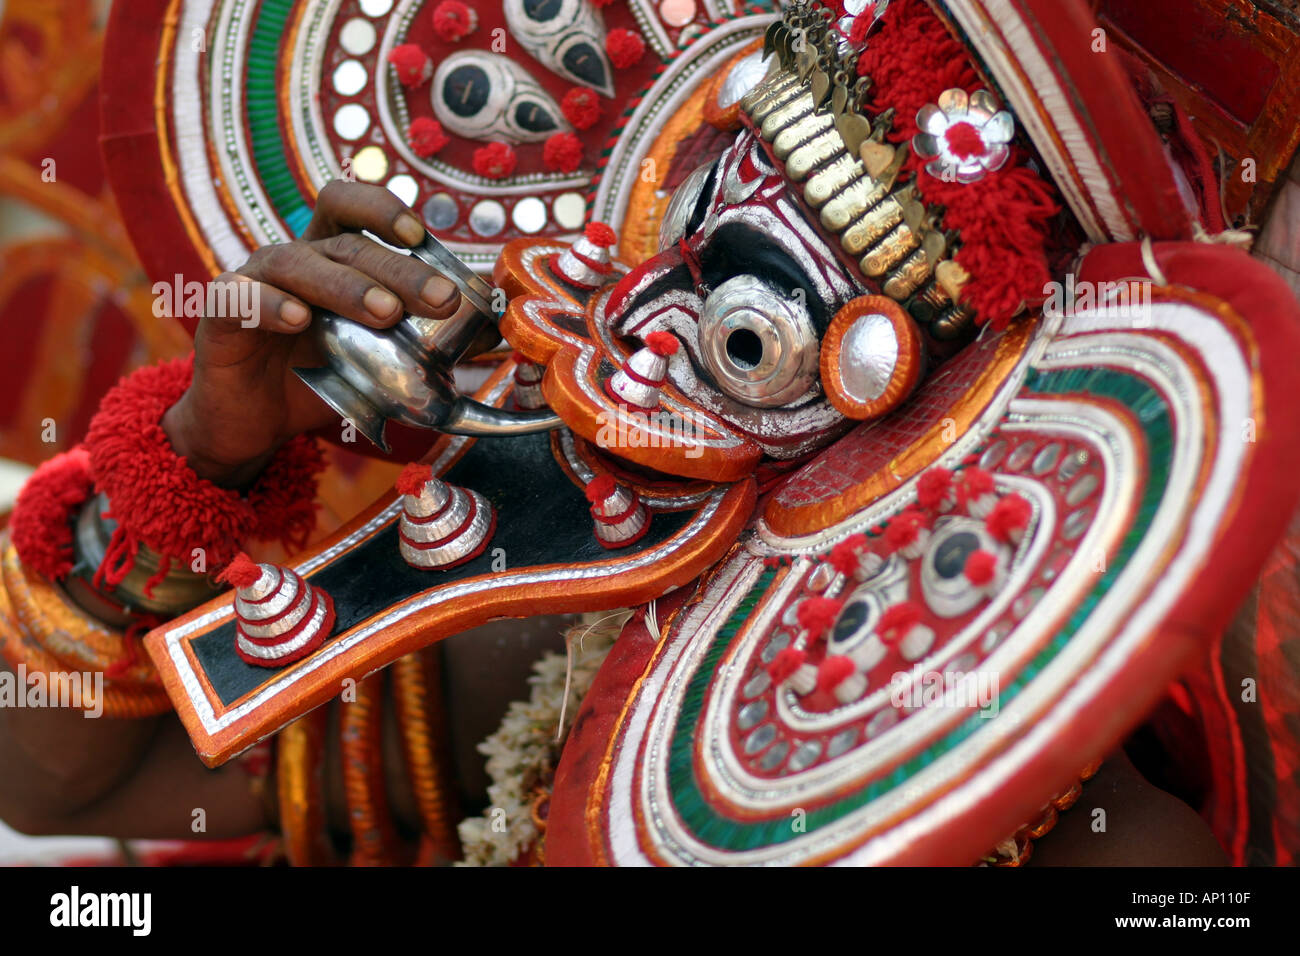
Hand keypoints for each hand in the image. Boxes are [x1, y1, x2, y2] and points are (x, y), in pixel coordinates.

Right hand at [163, 181, 460, 487]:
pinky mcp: (219, 318)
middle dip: (397, 267)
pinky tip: (300, 321)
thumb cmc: (318, 380)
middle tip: (440, 297)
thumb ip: (427, 342)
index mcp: (329, 260)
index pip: (350, 210)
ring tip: (386, 312)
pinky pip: (239, 299)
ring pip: (295, 263)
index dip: (383, 210)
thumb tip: (494, 336)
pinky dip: (270, 305)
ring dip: (346, 285)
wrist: (253, 424)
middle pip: (343, 243)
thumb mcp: (378, 359)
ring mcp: (252, 284)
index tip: (422, 235)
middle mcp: (292, 261)